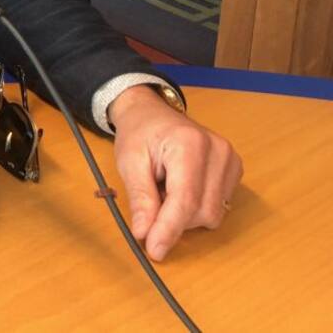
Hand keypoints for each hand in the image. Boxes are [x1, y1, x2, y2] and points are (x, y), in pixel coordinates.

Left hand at [110, 85, 242, 260]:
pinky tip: (181, 188)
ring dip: (184, 214)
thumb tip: (145, 233)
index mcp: (189, 144)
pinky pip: (219, 206)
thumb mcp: (129, 162)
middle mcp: (218, 151)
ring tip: (165, 188)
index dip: (169, 229)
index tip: (155, 251)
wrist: (152, 113)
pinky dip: (196, 207)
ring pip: (213, 214)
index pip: (185, 199)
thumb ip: (140, 198)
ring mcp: (231, 160)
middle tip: (151, 199)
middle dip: (173, 220)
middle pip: (202, 211)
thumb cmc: (139, 134)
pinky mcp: (235, 169)